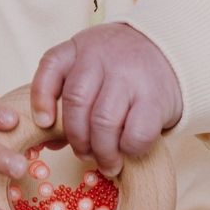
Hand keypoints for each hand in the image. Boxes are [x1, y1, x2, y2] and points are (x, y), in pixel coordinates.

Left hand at [30, 23, 181, 176]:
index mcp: (80, 48)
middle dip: (76, 137)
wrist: (168, 50)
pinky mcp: (155, 98)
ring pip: (104, 121)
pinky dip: (128, 149)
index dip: (41, 99)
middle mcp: (102, 58)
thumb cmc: (119, 66)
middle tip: (83, 153)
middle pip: (77, 102)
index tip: (44, 124)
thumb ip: (66, 94)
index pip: (51, 66)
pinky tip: (128, 151)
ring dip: (101, 151)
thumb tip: (50, 141)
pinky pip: (136, 133)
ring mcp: (130, 76)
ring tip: (107, 162)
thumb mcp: (89, 64)